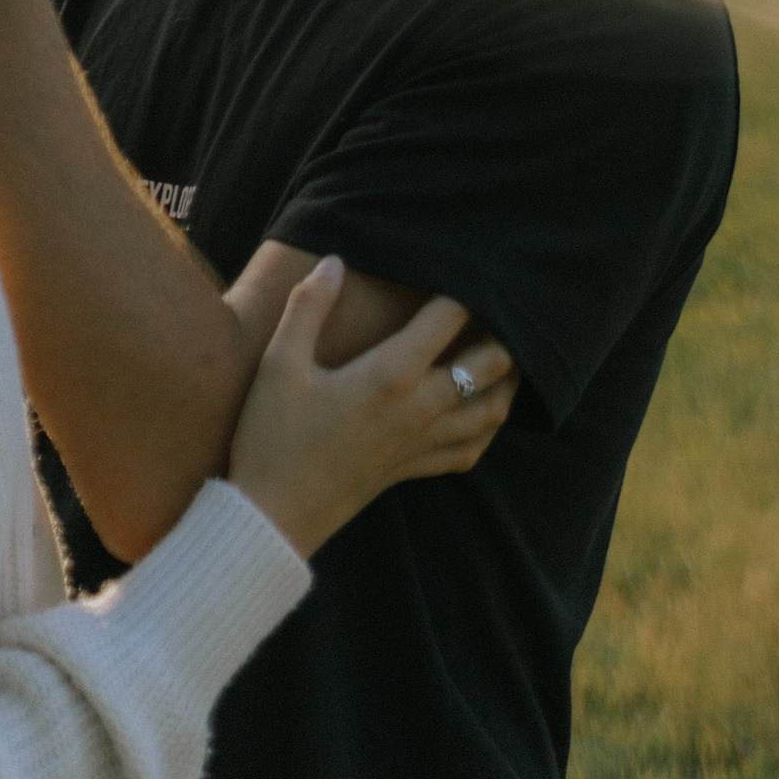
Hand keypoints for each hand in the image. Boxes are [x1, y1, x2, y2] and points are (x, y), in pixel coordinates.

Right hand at [226, 264, 516, 560]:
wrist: (271, 517)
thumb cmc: (272, 436)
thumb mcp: (279, 364)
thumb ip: (308, 306)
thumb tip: (335, 261)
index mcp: (391, 375)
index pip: (449, 317)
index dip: (466, 286)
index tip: (468, 263)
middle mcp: (419, 408)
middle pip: (489, 363)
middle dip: (500, 330)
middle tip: (495, 304)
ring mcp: (421, 443)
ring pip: (492, 409)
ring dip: (506, 378)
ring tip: (503, 351)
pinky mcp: (414, 470)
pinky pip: (471, 449)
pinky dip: (488, 426)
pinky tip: (482, 410)